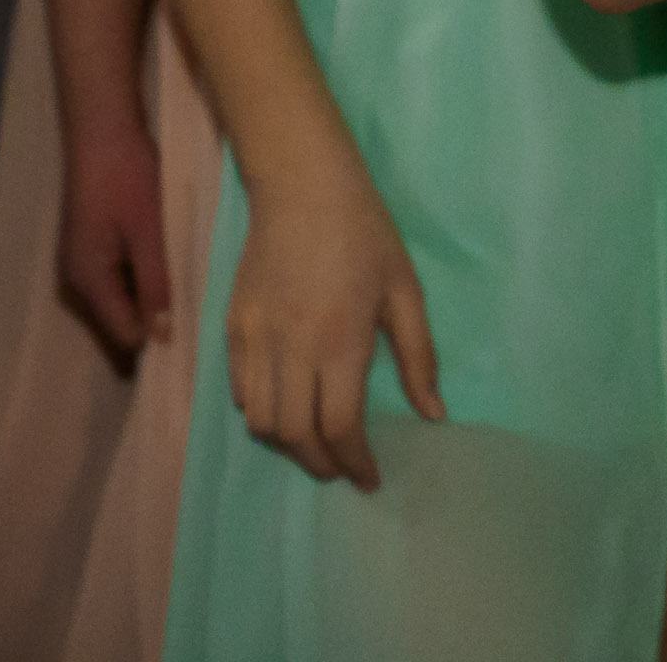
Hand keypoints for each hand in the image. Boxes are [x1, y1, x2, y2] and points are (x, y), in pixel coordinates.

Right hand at [59, 109, 175, 355]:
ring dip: (148, 296)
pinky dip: (139, 276)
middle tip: (196, 314)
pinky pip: (116, 276)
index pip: (122, 333)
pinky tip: (165, 264)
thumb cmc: (128, 179)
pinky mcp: (88, 245)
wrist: (102, 132)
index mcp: (88, 280)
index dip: (156, 339)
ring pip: (119, 297)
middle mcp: (76, 279)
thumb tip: (161, 337)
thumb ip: (155, 285)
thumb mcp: (149, 234)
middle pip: (118, 319)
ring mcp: (79, 262)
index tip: (192, 336)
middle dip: (153, 320)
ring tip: (186, 290)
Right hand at [229, 150, 439, 487]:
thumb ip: (418, 357)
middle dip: (322, 465)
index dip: (355, 463)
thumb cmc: (365, 234)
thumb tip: (434, 415)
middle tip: (343, 468)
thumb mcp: (405, 290)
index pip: (340, 427)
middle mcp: (292, 350)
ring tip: (315, 443)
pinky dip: (261, 413)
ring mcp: (255, 340)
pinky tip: (286, 405)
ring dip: (288, 444)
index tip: (370, 479)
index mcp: (340, 342)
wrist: (303, 187)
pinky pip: (240, 393)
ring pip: (260, 423)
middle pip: (295, 436)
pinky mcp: (233, 329)